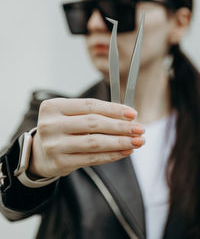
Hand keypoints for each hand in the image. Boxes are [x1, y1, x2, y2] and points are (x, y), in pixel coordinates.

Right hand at [29, 98, 144, 177]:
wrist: (40, 152)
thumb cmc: (62, 129)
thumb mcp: (71, 115)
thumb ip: (94, 113)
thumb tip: (128, 117)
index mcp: (54, 107)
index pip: (90, 105)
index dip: (113, 109)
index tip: (133, 113)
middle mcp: (51, 125)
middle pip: (93, 123)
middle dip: (120, 126)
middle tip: (140, 129)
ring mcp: (54, 145)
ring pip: (94, 143)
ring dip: (120, 142)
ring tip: (137, 142)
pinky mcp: (59, 162)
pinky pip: (91, 158)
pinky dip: (111, 155)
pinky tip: (124, 152)